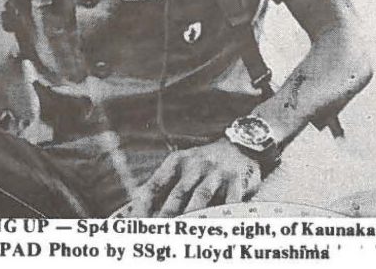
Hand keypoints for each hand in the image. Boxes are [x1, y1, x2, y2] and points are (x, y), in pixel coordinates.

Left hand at [127, 139, 261, 216]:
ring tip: (182, 229)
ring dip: (191, 214)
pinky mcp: (237, 181)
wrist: (241, 146)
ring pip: (201, 196)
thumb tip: (135, 211)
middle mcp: (197, 165)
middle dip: (166, 213)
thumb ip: (160, 186)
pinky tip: (215, 223)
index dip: (144, 204)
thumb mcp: (181, 165)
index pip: (156, 184)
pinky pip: (229, 200)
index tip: (136, 221)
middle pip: (178, 193)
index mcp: (178, 161)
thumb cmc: (203, 164)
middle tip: (156, 229)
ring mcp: (217, 172)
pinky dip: (222, 212)